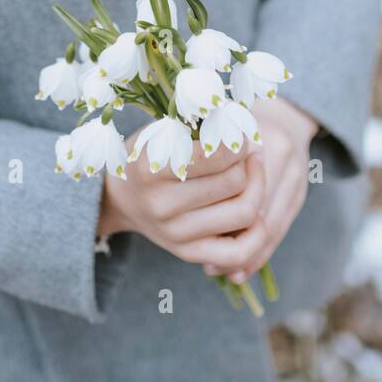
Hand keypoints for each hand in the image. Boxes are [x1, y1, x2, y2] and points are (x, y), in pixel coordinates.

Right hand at [97, 120, 267, 270]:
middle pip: (234, 182)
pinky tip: (255, 210)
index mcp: (152, 169)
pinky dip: (257, 232)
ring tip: (249, 174)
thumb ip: (199, 128)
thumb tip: (244, 128)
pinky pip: (239, 253)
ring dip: (255, 188)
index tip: (237, 134)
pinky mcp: (189, 253)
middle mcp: (162, 205)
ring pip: (243, 212)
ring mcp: (176, 234)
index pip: (216, 154)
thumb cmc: (151, 154)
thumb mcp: (164, 132)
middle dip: (246, 162)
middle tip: (243, 152)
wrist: (124, 198)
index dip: (237, 141)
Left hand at [201, 96, 319, 282]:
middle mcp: (284, 155)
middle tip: (207, 263)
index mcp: (258, 135)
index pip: (238, 186)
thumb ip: (202, 155)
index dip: (215, 213)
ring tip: (221, 270)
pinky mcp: (301, 191)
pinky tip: (238, 268)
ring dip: (247, 254)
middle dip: (233, 243)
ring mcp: (298, 175)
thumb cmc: (234, 119)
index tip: (190, 235)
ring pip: (272, 227)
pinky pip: (281, 229)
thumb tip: (181, 196)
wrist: (282, 111)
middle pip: (259, 213)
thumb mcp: (217, 127)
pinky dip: (260, 251)